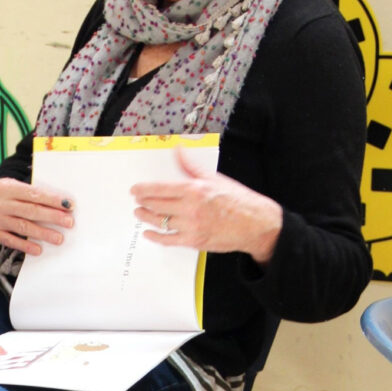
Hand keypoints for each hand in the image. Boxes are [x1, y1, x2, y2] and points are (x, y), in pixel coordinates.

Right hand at [0, 178, 73, 255]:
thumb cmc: (3, 193)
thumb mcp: (13, 185)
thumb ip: (31, 193)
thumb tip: (58, 203)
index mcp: (7, 188)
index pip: (33, 194)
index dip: (51, 200)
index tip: (68, 205)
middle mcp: (0, 204)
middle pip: (30, 211)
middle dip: (52, 217)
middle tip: (68, 222)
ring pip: (23, 227)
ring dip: (43, 233)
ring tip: (58, 238)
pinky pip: (11, 241)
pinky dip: (25, 246)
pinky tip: (38, 249)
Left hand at [131, 146, 282, 264]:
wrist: (256, 224)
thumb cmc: (238, 200)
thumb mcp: (214, 178)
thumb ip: (191, 166)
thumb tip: (177, 149)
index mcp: (194, 190)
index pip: (160, 189)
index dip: (144, 189)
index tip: (135, 189)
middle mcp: (190, 208)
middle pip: (157, 205)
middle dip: (143, 202)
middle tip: (136, 200)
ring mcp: (191, 226)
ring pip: (160, 222)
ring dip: (146, 217)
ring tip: (139, 213)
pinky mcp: (194, 241)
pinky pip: (169, 240)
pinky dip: (155, 237)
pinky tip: (148, 233)